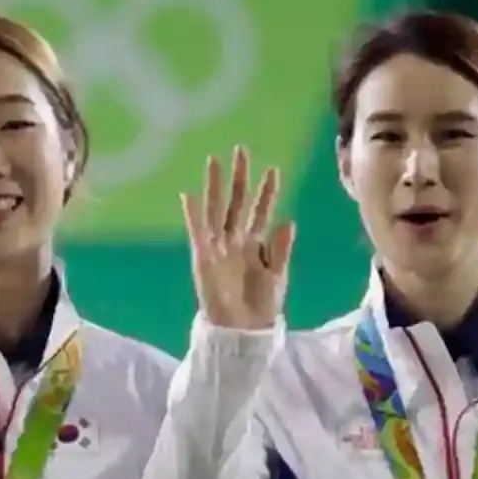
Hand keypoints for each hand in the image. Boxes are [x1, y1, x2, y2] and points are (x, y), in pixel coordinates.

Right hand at [181, 147, 295, 330]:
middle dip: (240, 177)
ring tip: (215, 160)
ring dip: (215, 186)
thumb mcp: (277, 276)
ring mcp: (218, 246)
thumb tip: (287, 220)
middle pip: (237, 201)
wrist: (242, 328)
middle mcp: (236, 239)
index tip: (274, 169)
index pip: (261, 211)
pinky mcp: (203, 256)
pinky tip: (189, 195)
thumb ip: (280, 249)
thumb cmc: (261, 305)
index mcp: (256, 244)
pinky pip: (197, 231)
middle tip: (242, 150)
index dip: (267, 192)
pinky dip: (193, 214)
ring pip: (216, 209)